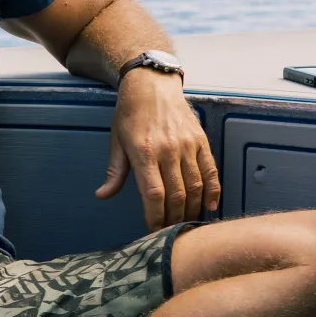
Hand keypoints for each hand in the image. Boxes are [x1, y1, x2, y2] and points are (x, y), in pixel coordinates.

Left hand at [96, 68, 219, 227]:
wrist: (152, 85)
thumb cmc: (130, 114)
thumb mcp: (116, 141)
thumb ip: (114, 172)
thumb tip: (102, 195)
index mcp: (144, 152)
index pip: (153, 193)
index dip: (155, 216)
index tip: (154, 230)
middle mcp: (168, 150)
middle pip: (177, 194)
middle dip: (174, 218)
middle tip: (171, 232)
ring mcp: (187, 145)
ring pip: (196, 185)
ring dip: (193, 209)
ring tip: (188, 223)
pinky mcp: (201, 141)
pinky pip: (210, 170)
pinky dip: (213, 191)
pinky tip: (210, 206)